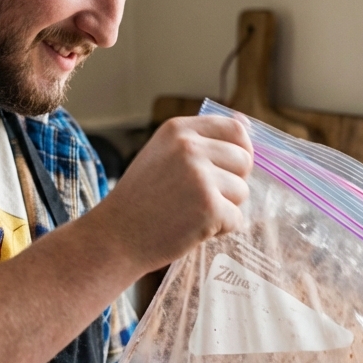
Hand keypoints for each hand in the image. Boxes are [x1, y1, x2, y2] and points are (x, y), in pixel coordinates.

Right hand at [95, 115, 252, 274]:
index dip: (240, 151)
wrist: (116, 238)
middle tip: (201, 198)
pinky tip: (192, 229)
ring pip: (242, 191)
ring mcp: (200, 177)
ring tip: (191, 214)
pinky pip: (237, 219)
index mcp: (178, 130)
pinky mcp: (209, 207)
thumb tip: (247, 123)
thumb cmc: (141, 200)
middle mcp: (190, 147)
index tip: (228, 168)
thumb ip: (200, 140)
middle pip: (244, 160)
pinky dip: (220, 230)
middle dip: (232, 183)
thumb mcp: (163, 155)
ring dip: (225, 207)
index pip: (235, 129)